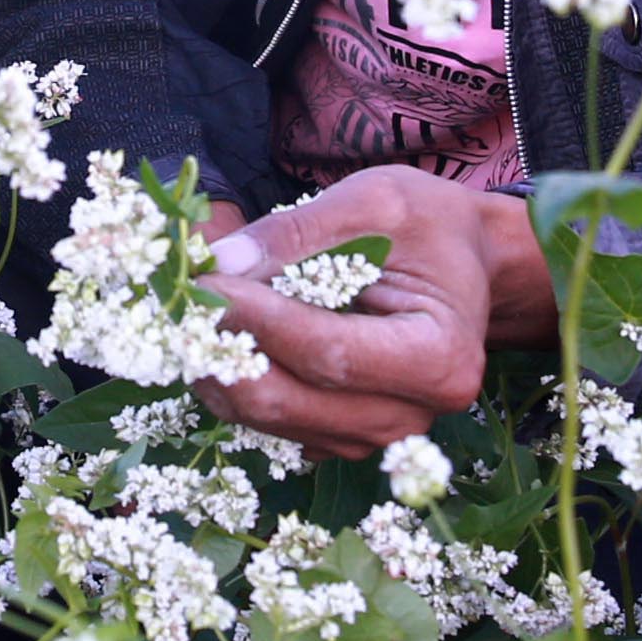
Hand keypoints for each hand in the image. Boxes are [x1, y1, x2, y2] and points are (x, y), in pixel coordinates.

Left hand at [192, 170, 497, 457]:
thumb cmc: (429, 227)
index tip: (205, 280)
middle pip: (290, 400)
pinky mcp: (340, 439)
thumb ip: (299, 230)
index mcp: (440, 359)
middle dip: (223, 349)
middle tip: (177, 298)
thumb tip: (220, 261)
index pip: (328, 354)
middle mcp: (411, 414)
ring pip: (268, 420)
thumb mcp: (376, 201)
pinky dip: (232, 381)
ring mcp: (374, 438)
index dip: (258, 319)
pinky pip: (268, 424)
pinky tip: (215, 334)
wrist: (464, 265)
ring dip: (215, 368)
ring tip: (187, 310)